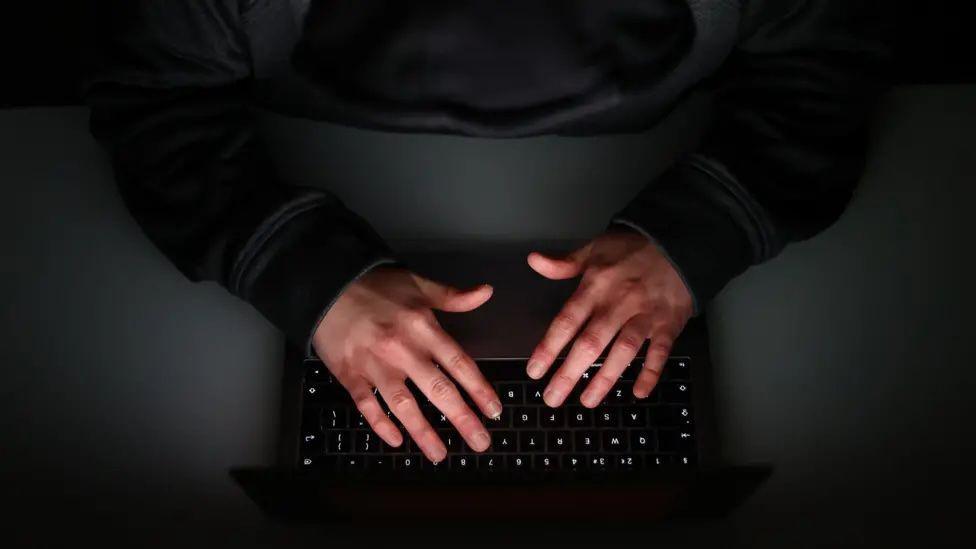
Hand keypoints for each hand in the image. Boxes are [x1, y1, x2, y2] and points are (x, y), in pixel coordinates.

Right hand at [313, 266, 501, 462]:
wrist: (327, 285)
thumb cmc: (376, 286)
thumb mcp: (418, 285)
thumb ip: (453, 296)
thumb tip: (486, 292)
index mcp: (422, 328)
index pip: (458, 364)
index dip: (479, 389)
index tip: (494, 411)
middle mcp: (402, 349)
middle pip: (438, 390)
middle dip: (462, 419)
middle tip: (480, 443)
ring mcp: (375, 364)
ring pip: (403, 405)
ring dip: (423, 432)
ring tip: (440, 455)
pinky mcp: (350, 374)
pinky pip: (367, 405)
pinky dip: (381, 424)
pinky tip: (397, 441)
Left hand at [526, 229, 693, 407]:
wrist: (678, 242)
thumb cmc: (632, 249)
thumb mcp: (595, 249)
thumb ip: (564, 263)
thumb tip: (534, 261)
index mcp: (596, 286)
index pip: (567, 320)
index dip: (550, 347)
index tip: (534, 371)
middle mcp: (619, 303)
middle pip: (591, 342)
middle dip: (570, 372)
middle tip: (552, 398)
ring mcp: (645, 315)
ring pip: (623, 350)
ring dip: (605, 378)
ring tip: (587, 401)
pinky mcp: (668, 324)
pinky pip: (660, 352)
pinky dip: (651, 372)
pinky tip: (639, 392)